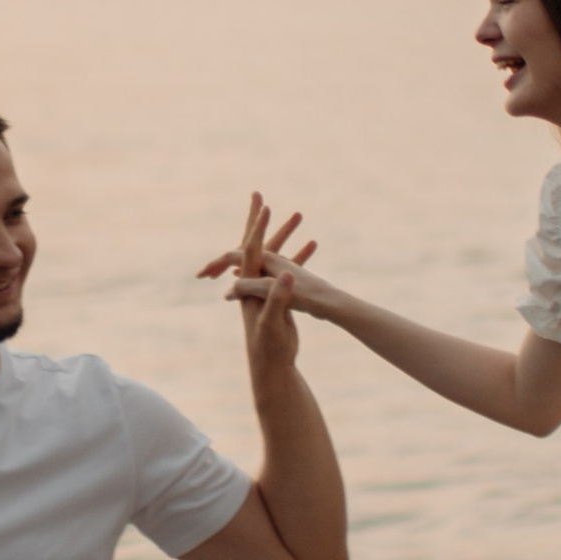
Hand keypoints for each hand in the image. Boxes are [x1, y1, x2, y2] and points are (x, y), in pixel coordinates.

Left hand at [199, 193, 325, 357]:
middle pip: (254, 244)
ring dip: (283, 233)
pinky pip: (288, 269)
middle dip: (258, 220)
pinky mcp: (279, 295)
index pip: (249, 248)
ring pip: (273, 253)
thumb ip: (276, 298)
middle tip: (258, 195)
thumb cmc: (269, 346)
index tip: (262, 204)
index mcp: (250, 284)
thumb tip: (285, 276)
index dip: (256, 226)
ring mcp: (266, 287)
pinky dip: (298, 255)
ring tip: (297, 214)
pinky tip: (311, 244)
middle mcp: (254, 281)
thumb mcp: (273, 321)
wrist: (272, 364)